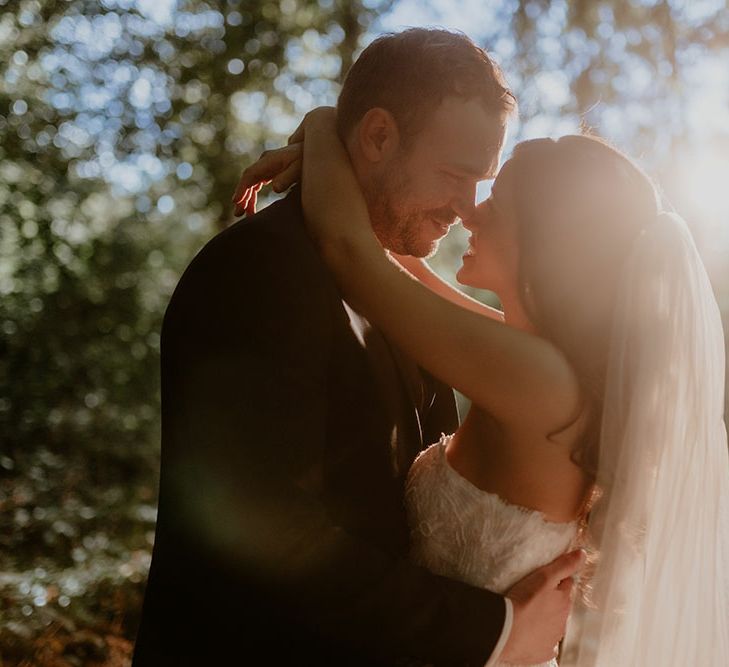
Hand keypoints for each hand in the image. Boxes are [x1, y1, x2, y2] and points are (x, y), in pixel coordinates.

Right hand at [231, 143, 302, 216]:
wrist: (312, 149)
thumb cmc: (306, 158)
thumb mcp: (299, 169)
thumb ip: (287, 178)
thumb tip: (275, 189)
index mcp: (268, 160)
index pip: (250, 175)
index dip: (242, 188)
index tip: (236, 201)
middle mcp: (264, 162)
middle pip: (248, 180)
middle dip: (242, 197)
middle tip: (238, 214)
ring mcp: (266, 166)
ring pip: (251, 183)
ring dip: (247, 198)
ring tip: (245, 214)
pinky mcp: (270, 171)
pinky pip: (257, 184)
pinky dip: (253, 195)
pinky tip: (252, 205)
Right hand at [499, 549, 585, 664]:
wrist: (507, 631)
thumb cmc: (524, 602)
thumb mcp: (544, 577)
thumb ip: (564, 565)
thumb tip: (583, 554)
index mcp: (564, 602)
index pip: (566, 585)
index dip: (557, 579)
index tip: (546, 578)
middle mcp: (563, 621)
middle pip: (561, 606)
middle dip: (553, 600)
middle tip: (535, 595)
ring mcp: (553, 638)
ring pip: (554, 624)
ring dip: (546, 619)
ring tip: (529, 613)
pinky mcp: (543, 652)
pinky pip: (546, 644)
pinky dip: (540, 638)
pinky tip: (530, 633)